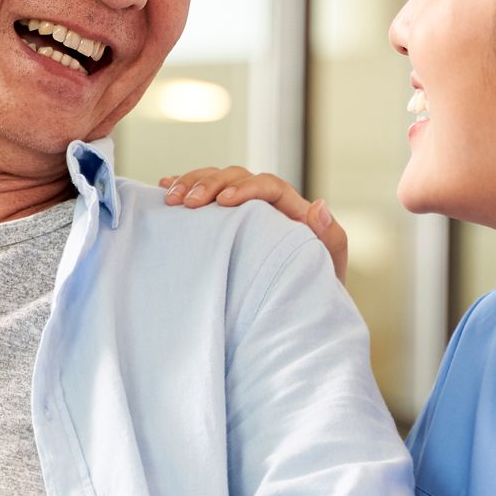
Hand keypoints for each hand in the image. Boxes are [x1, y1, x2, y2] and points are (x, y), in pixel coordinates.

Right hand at [160, 167, 347, 281]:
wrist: (296, 318)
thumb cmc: (313, 296)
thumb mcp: (327, 272)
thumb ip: (331, 239)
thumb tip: (319, 205)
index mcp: (292, 212)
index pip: (270, 186)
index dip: (245, 189)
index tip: (221, 203)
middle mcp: (266, 206)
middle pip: (237, 177)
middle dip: (209, 183)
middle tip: (185, 202)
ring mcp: (243, 213)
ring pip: (216, 180)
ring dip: (191, 183)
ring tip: (169, 196)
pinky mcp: (224, 224)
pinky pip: (204, 196)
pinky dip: (185, 188)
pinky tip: (165, 188)